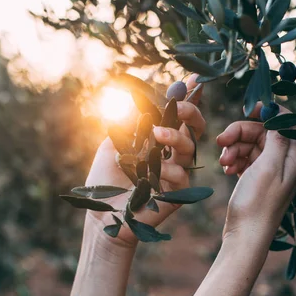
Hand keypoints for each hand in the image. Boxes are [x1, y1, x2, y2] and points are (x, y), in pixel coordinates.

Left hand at [85, 75, 205, 247]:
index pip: (176, 118)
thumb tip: (136, 99)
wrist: (101, 214)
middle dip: (190, 112)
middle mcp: (170, 156)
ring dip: (176, 137)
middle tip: (178, 106)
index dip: (187, 99)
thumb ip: (126, 124)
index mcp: (157, 142)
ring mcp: (175, 174)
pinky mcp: (177, 194)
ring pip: (190, 148)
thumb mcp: (111, 145)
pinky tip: (153, 170)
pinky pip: (181, 175)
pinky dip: (168, 169)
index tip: (194, 81)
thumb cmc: (105, 182)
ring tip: (158, 133)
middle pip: (193, 129)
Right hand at [216, 103, 295, 243]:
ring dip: (234, 149)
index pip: (286, 122)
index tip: (248, 108)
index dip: (269, 111)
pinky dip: (234, 161)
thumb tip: (281, 113)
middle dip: (241, 133)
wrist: (245, 237)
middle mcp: (284, 163)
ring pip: (251, 146)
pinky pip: (245, 160)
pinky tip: (226, 170)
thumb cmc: (257, 204)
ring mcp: (269, 172)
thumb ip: (277, 138)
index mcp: (294, 157)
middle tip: (220, 141)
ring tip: (223, 163)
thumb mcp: (268, 166)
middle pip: (263, 133)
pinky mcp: (255, 181)